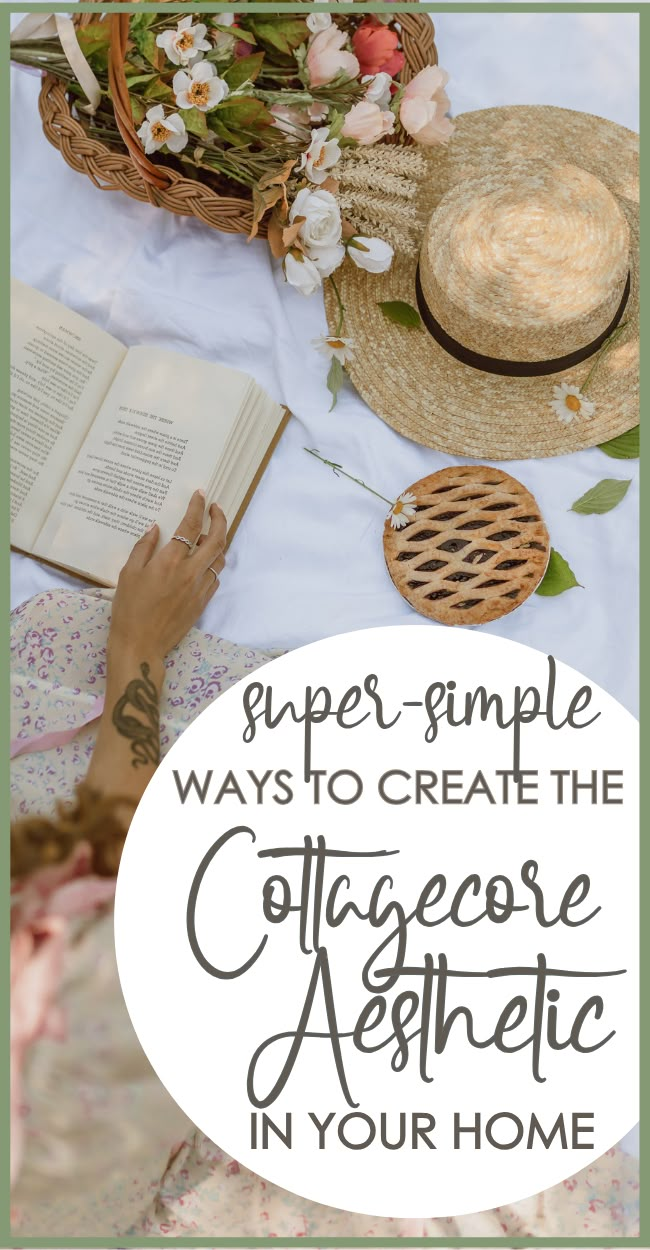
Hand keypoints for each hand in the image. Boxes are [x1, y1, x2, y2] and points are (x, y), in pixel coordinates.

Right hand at [109, 490, 226, 662]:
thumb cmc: (129, 609)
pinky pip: (215, 577)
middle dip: (219, 519)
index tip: (200, 495)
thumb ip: (144, 548)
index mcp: (170, 562)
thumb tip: (156, 529)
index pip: (191, 527)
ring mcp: (199, 588)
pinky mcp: (202, 602)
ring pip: (220, 559)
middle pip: (217, 540)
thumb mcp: (128, 573)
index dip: (197, 508)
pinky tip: (202, 563)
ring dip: (218, 543)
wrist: (141, 644)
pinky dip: (213, 565)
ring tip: (208, 535)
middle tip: (215, 509)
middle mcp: (190, 573)